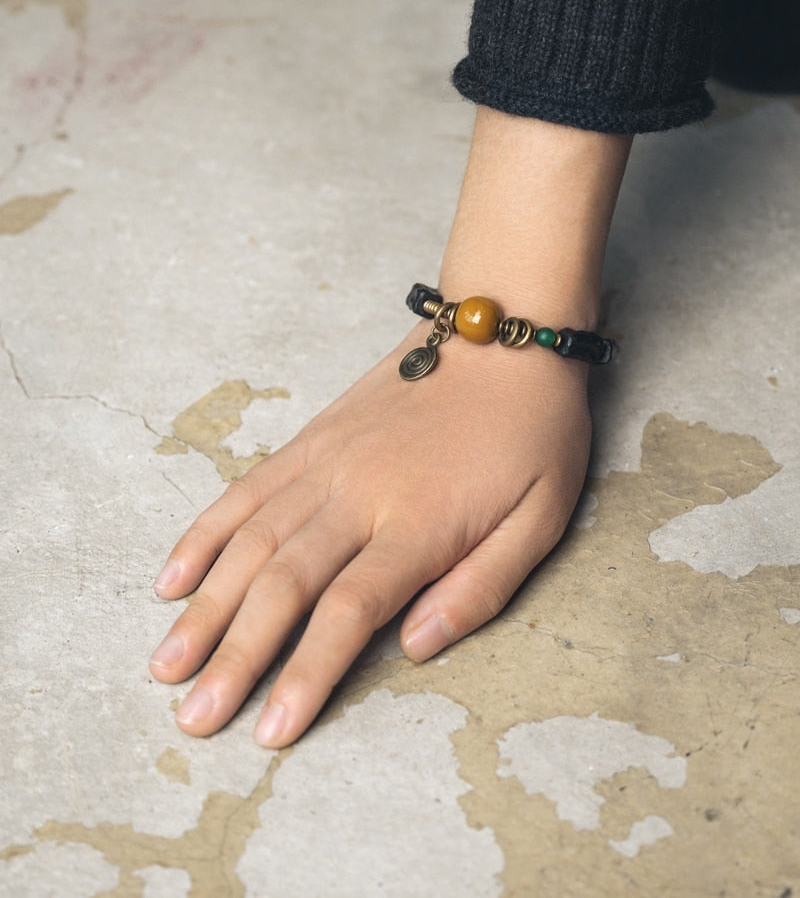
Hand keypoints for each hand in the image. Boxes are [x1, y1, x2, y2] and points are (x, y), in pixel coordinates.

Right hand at [149, 325, 590, 746]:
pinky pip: (246, 489)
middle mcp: (358, 494)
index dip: (303, 675)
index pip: (347, 613)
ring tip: (167, 662)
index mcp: (418, 524)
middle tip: (191, 717)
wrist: (501, 331)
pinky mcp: (310, 439)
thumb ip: (481, 587)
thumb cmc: (531, 430)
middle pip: (282, 586)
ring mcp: (325, 462)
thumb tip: (414, 647)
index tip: (267, 732)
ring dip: (205, 607)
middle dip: (234, 658)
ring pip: (250, 542)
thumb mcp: (543, 515)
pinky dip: (205, 533)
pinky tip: (174, 575)